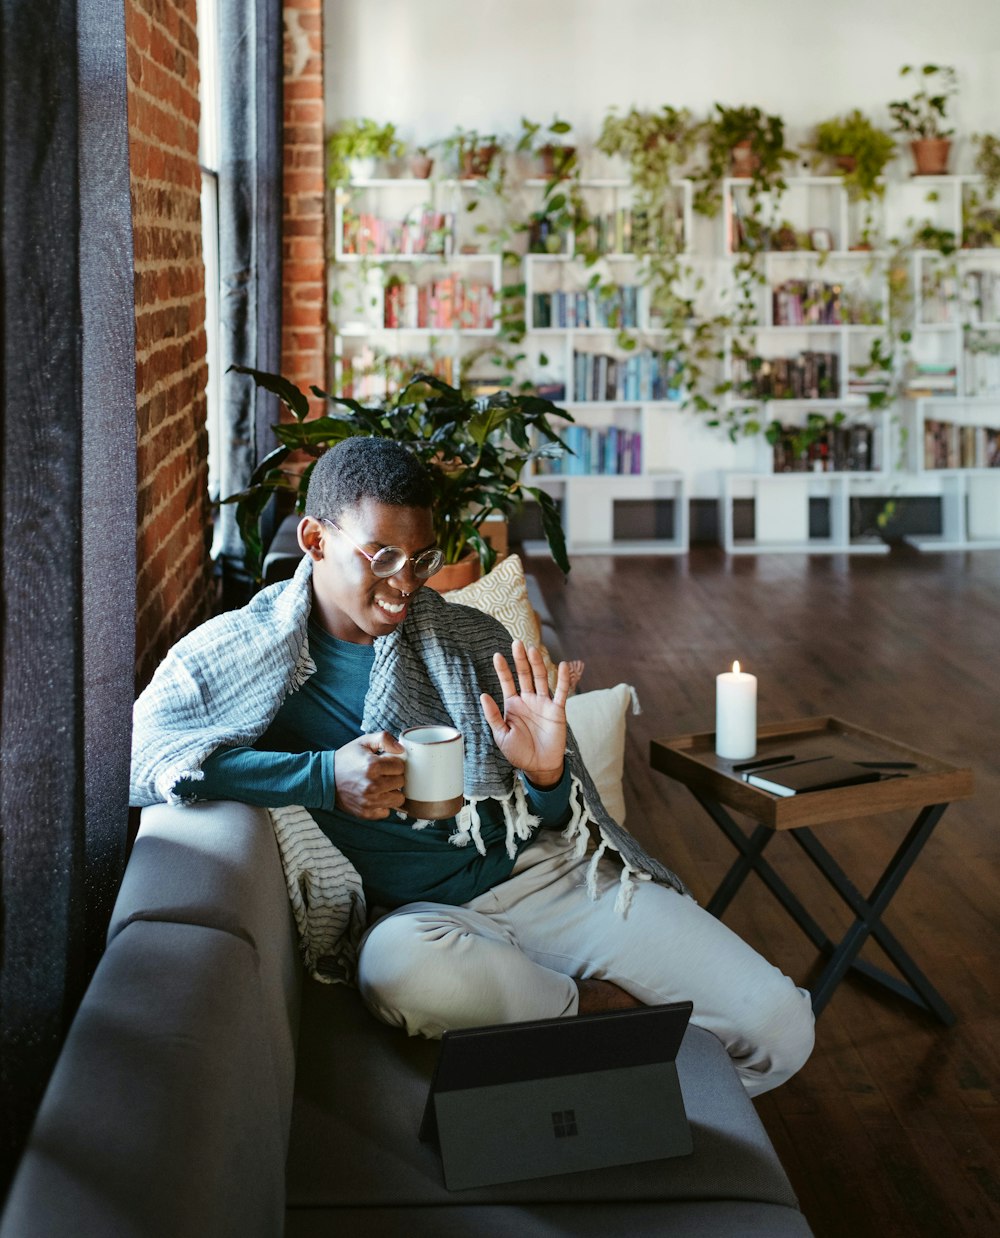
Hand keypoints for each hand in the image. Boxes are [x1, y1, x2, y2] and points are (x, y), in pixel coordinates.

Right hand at [334, 732, 405, 819]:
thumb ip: (384, 739)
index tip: (385, 763)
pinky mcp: (366, 813)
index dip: (394, 763)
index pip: (400, 766)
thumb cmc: (346, 759)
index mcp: (372, 766)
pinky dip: (383, 805)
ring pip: (398, 799)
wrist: (325, 778)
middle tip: (382, 774)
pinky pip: (387, 811)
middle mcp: (372, 785)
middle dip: (394, 776)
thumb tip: (401, 749)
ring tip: (380, 785)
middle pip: (401, 782)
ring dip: (391, 791)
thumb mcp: (363, 742)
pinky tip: (375, 796)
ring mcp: (369, 801)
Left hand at [480, 640, 569, 787]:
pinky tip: (561, 665)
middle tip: (517, 643)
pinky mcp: (557, 710)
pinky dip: (562, 679)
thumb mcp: (501, 735)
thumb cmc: (518, 752)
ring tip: (533, 650)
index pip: (507, 682)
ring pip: (541, 679)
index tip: (497, 656)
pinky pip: (561, 692)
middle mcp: (528, 700)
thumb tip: (483, 695)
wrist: (539, 766)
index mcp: (513, 705)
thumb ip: (493, 715)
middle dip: (520, 660)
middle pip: (524, 675)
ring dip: (537, 664)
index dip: (503, 669)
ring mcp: (543, 703)